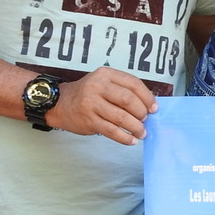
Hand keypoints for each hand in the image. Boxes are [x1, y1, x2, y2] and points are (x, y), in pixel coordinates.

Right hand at [43, 66, 157, 144]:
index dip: (147, 97)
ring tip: (141, 132)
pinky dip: (124, 138)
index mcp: (105, 74)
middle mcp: (98, 87)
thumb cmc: (87, 94)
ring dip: (135, 127)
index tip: (154, 108)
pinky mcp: (89, 120)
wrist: (60, 103)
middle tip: (145, 120)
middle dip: (141, 112)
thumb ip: (123, 89)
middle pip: (128, 100)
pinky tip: (131, 140)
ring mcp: (92, 104)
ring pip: (121, 117)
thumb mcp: (104, 83)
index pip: (133, 84)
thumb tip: (148, 105)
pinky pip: (112, 131)